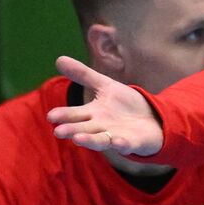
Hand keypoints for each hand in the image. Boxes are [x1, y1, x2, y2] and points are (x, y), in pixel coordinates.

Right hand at [46, 55, 164, 156]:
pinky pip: (125, 145)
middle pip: (83, 129)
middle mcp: (100, 127)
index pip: (74, 114)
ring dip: (90, 140)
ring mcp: (115, 136)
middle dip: (71, 130)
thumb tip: (59, 58)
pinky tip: (117, 142)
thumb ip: (84, 75)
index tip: (51, 116)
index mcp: (92, 114)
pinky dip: (121, 145)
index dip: (64, 115)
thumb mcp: (105, 85)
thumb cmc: (124, 104)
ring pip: (100, 140)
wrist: (152, 118)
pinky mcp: (131, 143)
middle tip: (58, 131)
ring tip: (77, 139)